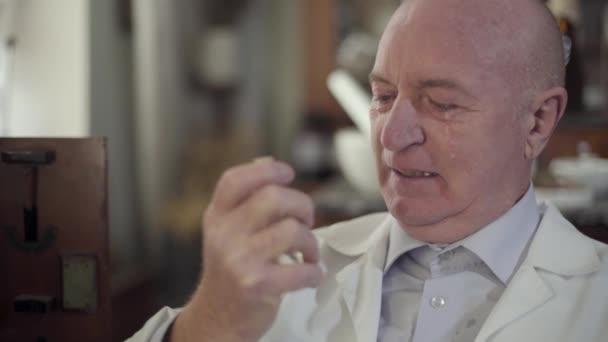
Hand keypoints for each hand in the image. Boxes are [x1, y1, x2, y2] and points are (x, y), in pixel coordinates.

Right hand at [170, 158, 323, 341]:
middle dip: (302, 205)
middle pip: (272, 197)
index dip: (266, 171)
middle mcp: (224, 234)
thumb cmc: (231, 270)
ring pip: (291, 230)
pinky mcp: (257, 284)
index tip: (287, 174)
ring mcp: (239, 259)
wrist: (218, 318)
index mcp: (217, 217)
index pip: (234, 180)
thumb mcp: (227, 230)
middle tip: (306, 220)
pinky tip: (310, 275)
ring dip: (311, 242)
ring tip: (308, 253)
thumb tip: (269, 164)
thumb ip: (246, 199)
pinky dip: (315, 272)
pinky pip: (301, 269)